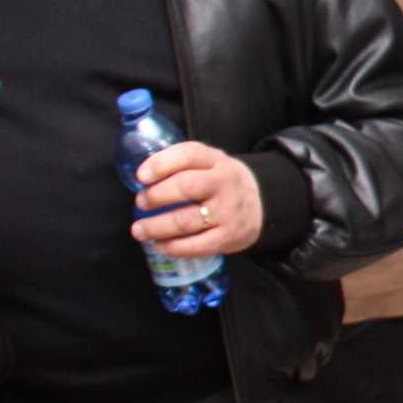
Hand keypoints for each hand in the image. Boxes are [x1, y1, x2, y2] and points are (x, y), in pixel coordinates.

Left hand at [132, 143, 261, 255]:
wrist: (263, 203)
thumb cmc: (221, 182)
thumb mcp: (210, 162)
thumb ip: (181, 164)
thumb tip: (142, 176)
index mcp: (215, 160)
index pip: (188, 155)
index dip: (161, 164)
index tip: (141, 176)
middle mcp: (223, 183)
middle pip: (185, 187)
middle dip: (156, 196)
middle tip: (141, 202)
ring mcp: (227, 212)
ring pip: (186, 220)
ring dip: (156, 226)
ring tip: (139, 230)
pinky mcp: (228, 237)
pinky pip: (196, 246)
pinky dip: (173, 247)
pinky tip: (159, 245)